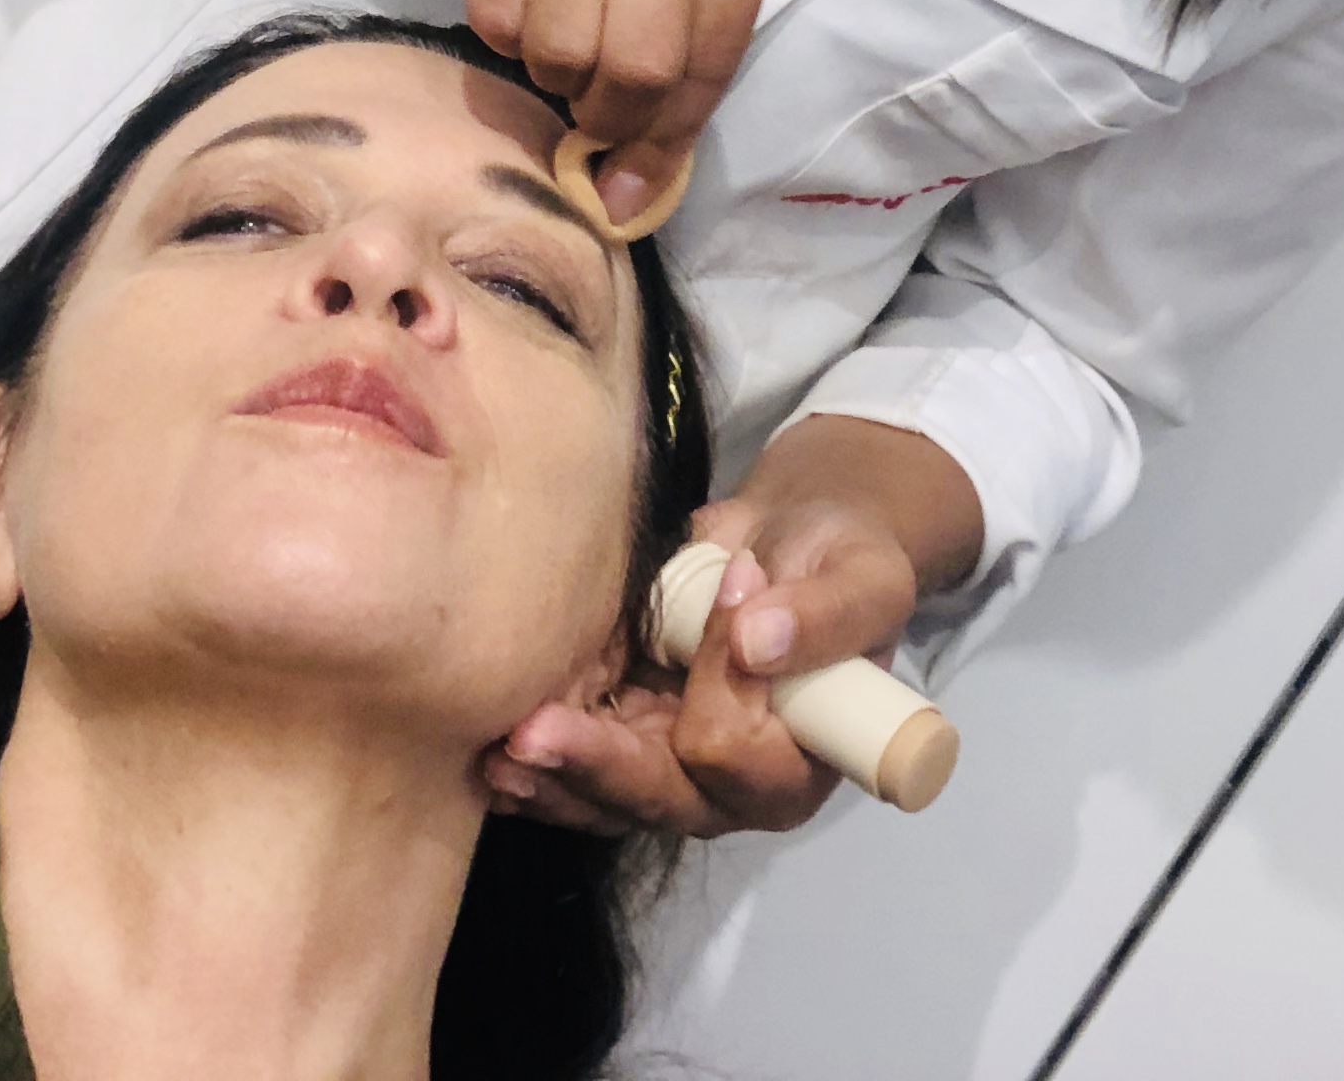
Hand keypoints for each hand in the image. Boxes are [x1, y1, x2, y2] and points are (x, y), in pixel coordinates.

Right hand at [418, 0, 786, 226]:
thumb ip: (695, 14)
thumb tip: (643, 176)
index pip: (716, 52)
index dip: (671, 136)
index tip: (636, 184)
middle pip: (640, 65)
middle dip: (611, 119)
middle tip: (592, 112)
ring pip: (563, 50)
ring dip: (553, 78)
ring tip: (559, 42)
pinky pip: (498, 14)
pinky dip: (506, 35)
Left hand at [482, 417, 981, 837]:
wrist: (784, 544)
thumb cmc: (835, 562)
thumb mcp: (860, 576)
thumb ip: (825, 615)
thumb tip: (759, 640)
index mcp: (802, 761)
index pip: (743, 762)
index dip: (718, 708)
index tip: (697, 642)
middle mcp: (731, 788)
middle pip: (659, 797)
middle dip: (596, 766)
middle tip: (533, 735)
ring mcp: (668, 771)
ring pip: (603, 799)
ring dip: (549, 778)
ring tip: (496, 752)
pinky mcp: (618, 742)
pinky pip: (570, 774)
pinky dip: (530, 765)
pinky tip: (484, 752)